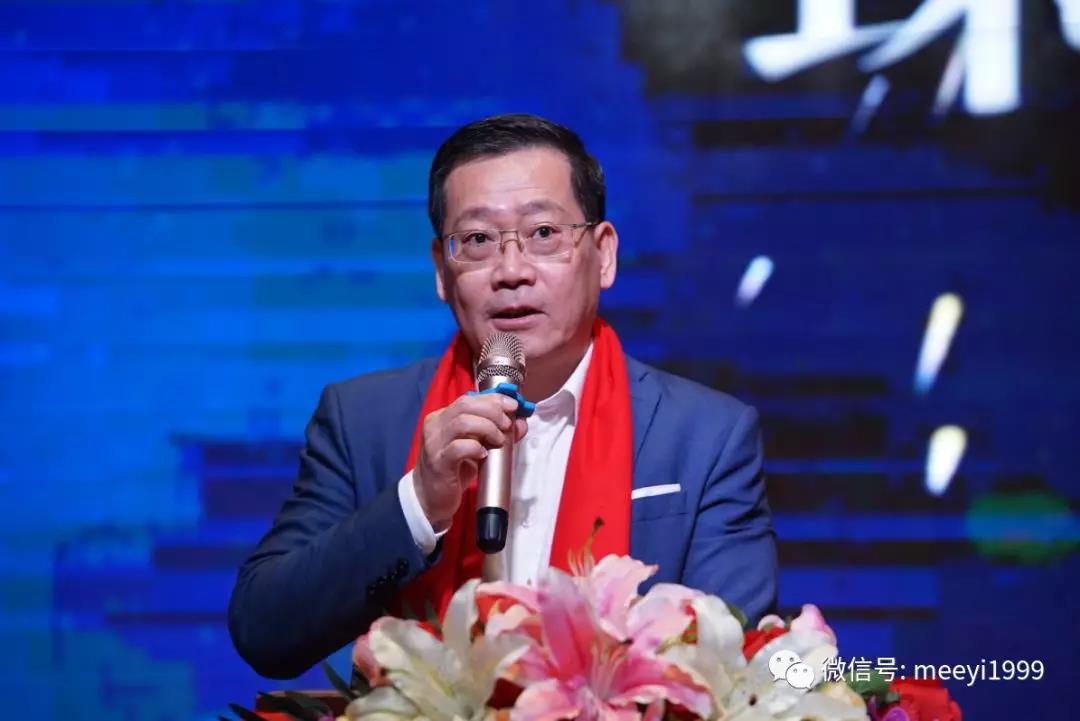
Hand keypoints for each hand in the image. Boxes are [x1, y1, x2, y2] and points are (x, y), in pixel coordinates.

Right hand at [413, 393, 527, 530]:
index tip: (512, 405)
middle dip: (492, 411)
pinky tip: (484, 454)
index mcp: (442, 417)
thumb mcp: (476, 446)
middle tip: (506, 424)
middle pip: (465, 405)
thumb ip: (497, 432)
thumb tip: (520, 423)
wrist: (431, 498)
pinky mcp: (438, 462)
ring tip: (498, 440)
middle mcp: (435, 426)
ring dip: (487, 428)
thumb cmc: (454, 470)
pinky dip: (475, 448)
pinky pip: (458, 448)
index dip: (493, 399)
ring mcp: (435, 443)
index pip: (468, 399)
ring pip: (462, 422)